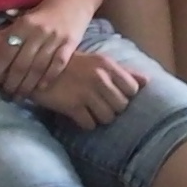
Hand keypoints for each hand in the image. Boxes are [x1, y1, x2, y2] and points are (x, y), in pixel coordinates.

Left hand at [0, 3, 83, 97]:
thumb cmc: (44, 12)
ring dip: (27, 85)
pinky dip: (48, 78)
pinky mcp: (70, 43)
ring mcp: (54, 38)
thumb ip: (9, 28)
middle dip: (10, 83)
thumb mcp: (25, 15)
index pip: (4, 53)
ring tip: (20, 96)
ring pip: (37, 68)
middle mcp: (37, 32)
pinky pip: (57, 65)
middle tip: (6, 95)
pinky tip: (40, 88)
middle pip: (20, 64)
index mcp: (22, 25)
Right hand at [29, 51, 144, 127]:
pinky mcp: (72, 106)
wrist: (39, 68)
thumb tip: (147, 82)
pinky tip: (78, 114)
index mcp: (108, 65)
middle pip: (121, 106)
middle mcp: (99, 78)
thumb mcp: (99, 63)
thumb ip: (124, 72)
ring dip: (99, 117)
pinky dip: (85, 123)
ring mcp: (86, 92)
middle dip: (113, 108)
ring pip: (107, 117)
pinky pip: (90, 124)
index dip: (125, 95)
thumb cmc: (73, 66)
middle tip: (99, 104)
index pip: (133, 89)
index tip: (114, 94)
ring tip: (89, 110)